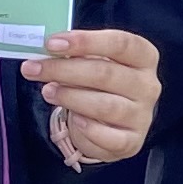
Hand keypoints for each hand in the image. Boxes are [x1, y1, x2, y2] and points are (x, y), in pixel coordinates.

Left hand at [26, 26, 161, 168]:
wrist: (113, 122)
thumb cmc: (100, 84)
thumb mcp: (93, 62)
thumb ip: (77, 54)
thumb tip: (48, 50)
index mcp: (144, 57)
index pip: (120, 43)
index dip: (86, 41)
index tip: (52, 43)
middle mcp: (148, 85)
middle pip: (106, 74)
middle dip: (64, 70)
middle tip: (34, 68)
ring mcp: (142, 115)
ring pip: (105, 106)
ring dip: (70, 97)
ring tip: (47, 91)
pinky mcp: (133, 142)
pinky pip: (109, 137)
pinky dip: (88, 129)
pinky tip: (74, 120)